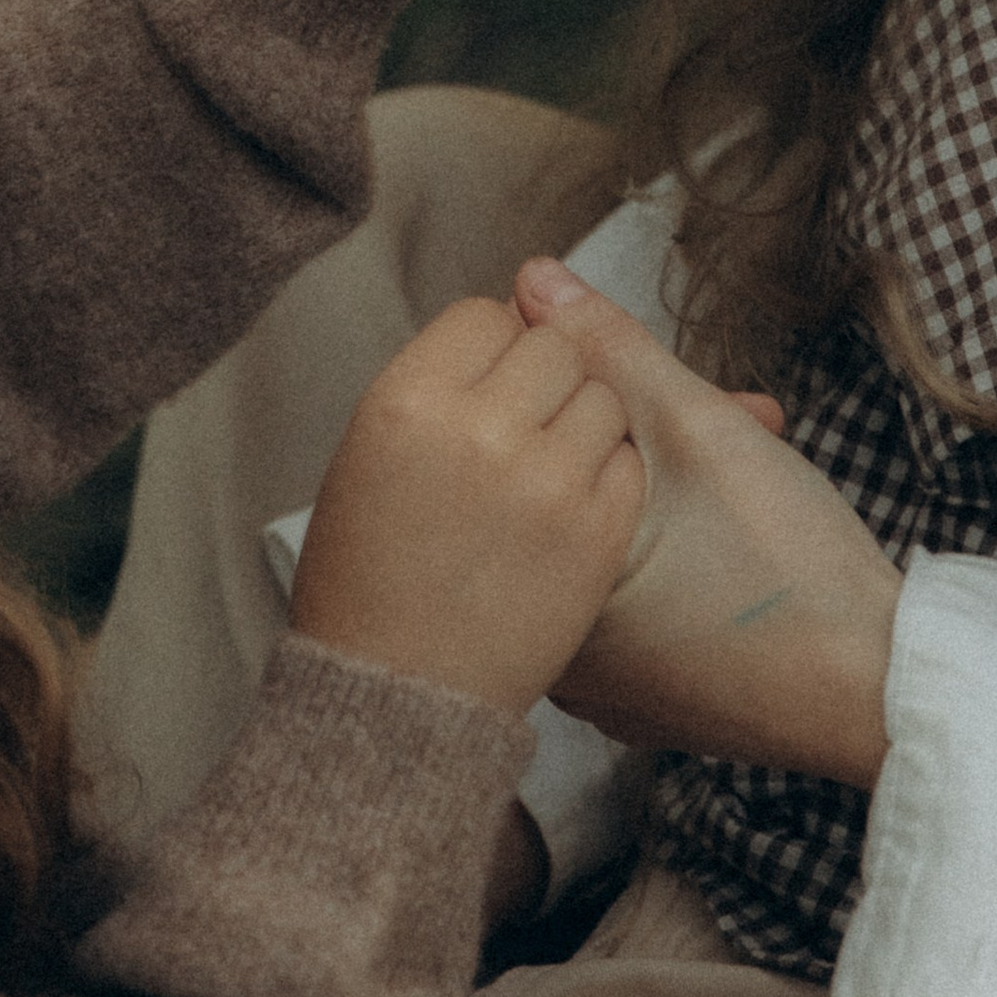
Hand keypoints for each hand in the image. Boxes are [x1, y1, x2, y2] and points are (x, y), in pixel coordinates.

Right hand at [288, 295, 646, 716]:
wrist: (399, 693)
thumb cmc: (371, 582)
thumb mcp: (368, 459)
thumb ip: (437, 384)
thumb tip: (520, 303)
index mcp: (408, 401)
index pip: (486, 316)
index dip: (492, 349)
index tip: (487, 386)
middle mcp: (481, 428)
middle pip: (555, 348)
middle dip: (545, 381)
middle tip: (521, 433)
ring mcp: (548, 480)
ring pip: (603, 399)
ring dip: (584, 426)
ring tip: (544, 476)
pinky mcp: (599, 531)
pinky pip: (628, 463)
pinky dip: (609, 478)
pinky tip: (569, 513)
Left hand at [512, 259, 899, 784]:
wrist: (881, 693)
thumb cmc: (790, 571)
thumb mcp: (702, 430)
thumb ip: (613, 347)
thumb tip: (531, 276)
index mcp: (540, 584)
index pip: (538, 451)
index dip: (615, 397)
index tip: (689, 400)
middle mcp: (554, 650)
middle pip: (584, 503)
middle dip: (662, 447)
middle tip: (746, 429)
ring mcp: (604, 691)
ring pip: (623, 552)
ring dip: (682, 500)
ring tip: (760, 477)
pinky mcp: (652, 706)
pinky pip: (648, 610)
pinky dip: (687, 566)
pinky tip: (746, 549)